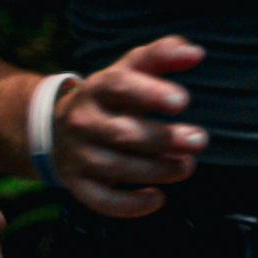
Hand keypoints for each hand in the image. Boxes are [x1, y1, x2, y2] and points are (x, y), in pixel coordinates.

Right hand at [47, 30, 206, 222]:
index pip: (119, 85)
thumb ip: (162, 56)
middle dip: (163, 138)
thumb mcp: (128, 70)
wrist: (58, 128)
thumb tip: (196, 52)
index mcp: (96, 88)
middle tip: (199, 140)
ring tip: (186, 167)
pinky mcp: (78, 184)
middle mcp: (82, 121)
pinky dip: (130, 205)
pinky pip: (102, 200)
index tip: (182, 100)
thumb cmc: (109, 97)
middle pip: (122, 132)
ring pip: (116, 167)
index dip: (149, 92)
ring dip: (156, 170)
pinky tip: (158, 198)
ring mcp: (78, 155)